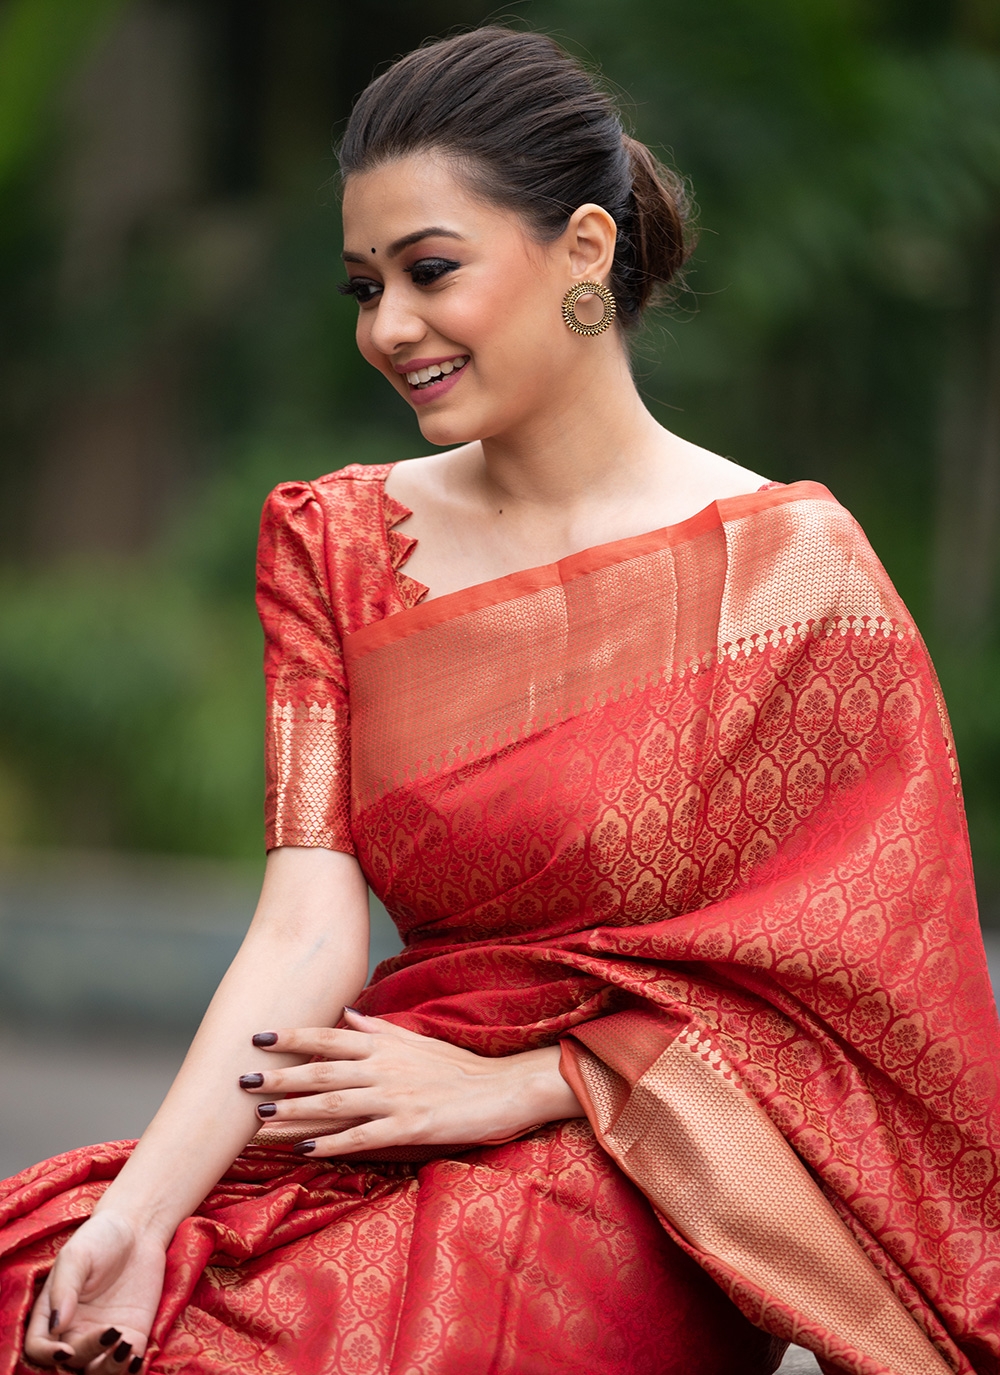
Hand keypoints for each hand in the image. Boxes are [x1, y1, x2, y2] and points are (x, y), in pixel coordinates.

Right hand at [24, 1210, 165, 1371]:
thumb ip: (65, 1288)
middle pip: (70, 1363)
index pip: (39, 1348)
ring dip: (108, 1370)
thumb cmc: (101, 1238)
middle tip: (111, 1332)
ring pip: (97, 1371)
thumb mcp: (77, 1255)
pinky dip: (129, 1368)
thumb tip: (58, 1325)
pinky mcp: (132, 1335)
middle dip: (88, 1355)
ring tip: (125, 1347)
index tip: (66, 1349)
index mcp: (52, 1314)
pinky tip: (136, 1357)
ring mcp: (103, 1336)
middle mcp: (74, 1331)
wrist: (139, 1229)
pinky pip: (125, 1364)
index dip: (48, 1356)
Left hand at [238, 1010, 582, 1155]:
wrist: (500, 1089)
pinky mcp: (409, 1127)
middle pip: (322, 1070)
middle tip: (244, 1080)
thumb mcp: (416, 1040)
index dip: (293, 1037)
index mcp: (384, 1044)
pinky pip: (362, 1136)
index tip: (259, 1037)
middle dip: (280, 1076)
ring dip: (295, 1111)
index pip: (330, 1036)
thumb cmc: (456, 1066)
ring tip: (260, 1118)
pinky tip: (305, 1150)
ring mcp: (396, 1097)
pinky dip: (331, 1142)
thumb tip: (347, 1014)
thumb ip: (378, 1029)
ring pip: (335, 1103)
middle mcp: (384, 1067)